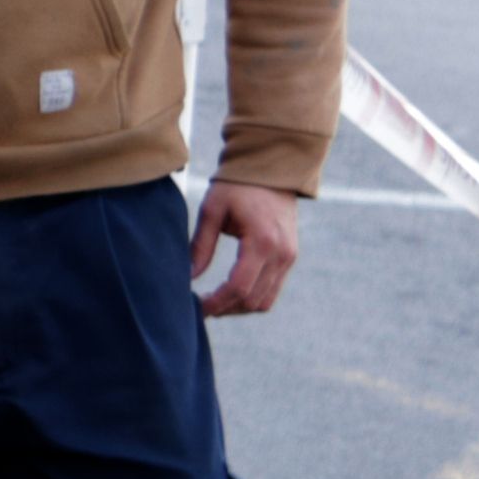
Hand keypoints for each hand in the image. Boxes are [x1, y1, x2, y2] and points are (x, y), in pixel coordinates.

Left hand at [190, 179, 300, 316]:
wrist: (272, 170)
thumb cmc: (236, 186)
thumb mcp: (212, 210)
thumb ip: (200, 245)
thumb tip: (188, 277)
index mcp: (261, 242)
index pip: (239, 287)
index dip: (216, 303)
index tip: (196, 308)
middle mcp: (281, 254)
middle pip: (253, 300)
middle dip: (225, 308)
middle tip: (200, 308)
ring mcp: (289, 258)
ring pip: (265, 300)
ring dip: (239, 307)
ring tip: (213, 302)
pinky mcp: (290, 257)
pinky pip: (272, 289)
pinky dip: (251, 297)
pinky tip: (229, 293)